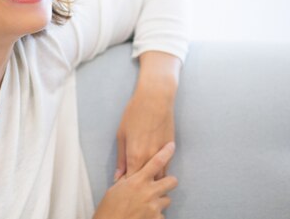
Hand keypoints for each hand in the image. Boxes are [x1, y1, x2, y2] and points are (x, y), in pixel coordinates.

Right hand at [93, 142, 177, 218]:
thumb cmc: (108, 207)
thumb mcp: (115, 190)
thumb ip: (125, 180)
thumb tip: (128, 172)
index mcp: (138, 181)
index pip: (156, 162)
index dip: (165, 153)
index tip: (171, 146)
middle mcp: (149, 191)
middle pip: (171, 181)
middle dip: (169, 181)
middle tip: (160, 184)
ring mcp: (154, 206)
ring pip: (167, 199)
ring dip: (160, 200)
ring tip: (148, 203)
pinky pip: (162, 215)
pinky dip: (156, 214)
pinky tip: (145, 215)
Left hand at [114, 51, 179, 181]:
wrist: (156, 99)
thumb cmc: (134, 114)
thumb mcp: (121, 135)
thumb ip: (121, 158)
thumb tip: (118, 176)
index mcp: (135, 156)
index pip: (130, 180)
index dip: (125, 186)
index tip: (121, 189)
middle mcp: (150, 159)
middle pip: (145, 182)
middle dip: (138, 186)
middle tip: (131, 189)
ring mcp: (163, 156)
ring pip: (159, 177)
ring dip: (151, 181)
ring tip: (143, 183)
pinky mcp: (171, 151)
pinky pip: (166, 168)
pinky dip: (160, 173)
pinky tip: (153, 173)